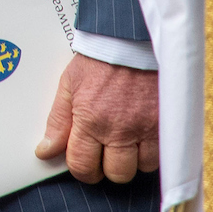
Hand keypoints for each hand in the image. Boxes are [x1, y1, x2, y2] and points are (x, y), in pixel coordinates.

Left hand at [36, 54, 158, 183]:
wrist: (131, 37)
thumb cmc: (99, 58)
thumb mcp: (69, 85)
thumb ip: (58, 122)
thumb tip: (45, 151)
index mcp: (91, 121)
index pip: (83, 166)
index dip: (83, 170)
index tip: (85, 162)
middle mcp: (120, 129)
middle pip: (116, 174)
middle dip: (109, 167)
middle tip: (107, 152)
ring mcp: (146, 127)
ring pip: (142, 168)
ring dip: (134, 159)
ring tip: (128, 140)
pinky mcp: (167, 122)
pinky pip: (163, 153)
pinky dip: (153, 150)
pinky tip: (144, 134)